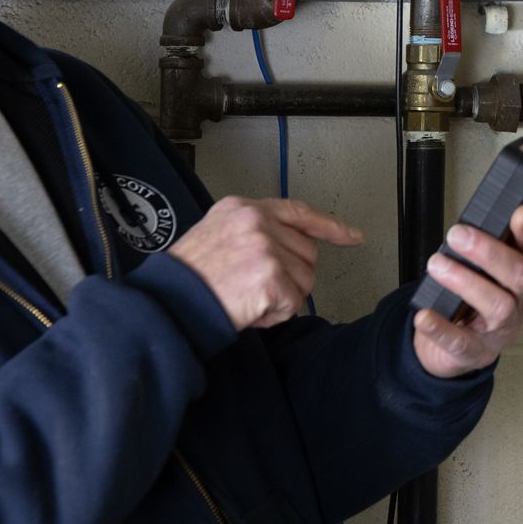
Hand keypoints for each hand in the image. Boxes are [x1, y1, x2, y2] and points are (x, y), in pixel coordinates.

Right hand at [166, 196, 363, 330]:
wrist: (168, 303)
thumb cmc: (190, 278)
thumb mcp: (217, 234)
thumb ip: (254, 232)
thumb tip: (291, 248)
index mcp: (244, 208)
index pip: (298, 212)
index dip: (330, 227)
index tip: (354, 236)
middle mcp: (257, 221)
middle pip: (307, 253)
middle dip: (291, 276)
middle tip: (253, 287)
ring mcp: (265, 247)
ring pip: (305, 280)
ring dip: (282, 298)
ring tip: (246, 298)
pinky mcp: (270, 276)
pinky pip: (294, 303)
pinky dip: (275, 315)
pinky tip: (249, 311)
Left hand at [413, 205, 522, 378]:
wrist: (452, 351)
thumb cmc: (468, 301)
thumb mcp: (479, 272)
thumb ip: (482, 247)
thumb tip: (472, 217)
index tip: (518, 212)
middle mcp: (520, 302)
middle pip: (521, 276)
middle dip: (489, 252)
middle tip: (458, 235)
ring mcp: (501, 331)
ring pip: (498, 307)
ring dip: (466, 282)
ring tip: (437, 266)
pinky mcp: (476, 353)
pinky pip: (461, 343)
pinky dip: (441, 328)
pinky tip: (424, 316)